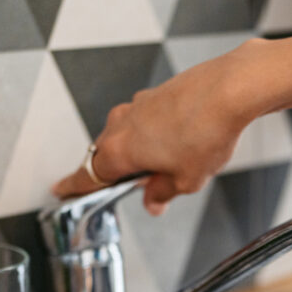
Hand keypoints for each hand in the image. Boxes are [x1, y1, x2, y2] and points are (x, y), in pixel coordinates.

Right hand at [51, 39, 269, 214]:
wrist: (229, 89)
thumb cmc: (206, 132)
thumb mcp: (185, 180)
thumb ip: (162, 193)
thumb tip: (153, 202)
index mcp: (118, 151)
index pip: (87, 176)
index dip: (74, 187)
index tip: (62, 190)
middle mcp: (121, 124)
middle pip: (107, 154)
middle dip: (119, 172)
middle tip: (134, 187)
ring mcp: (138, 105)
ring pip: (128, 136)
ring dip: (141, 152)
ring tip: (170, 166)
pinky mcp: (157, 93)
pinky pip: (147, 121)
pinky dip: (155, 134)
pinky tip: (180, 142)